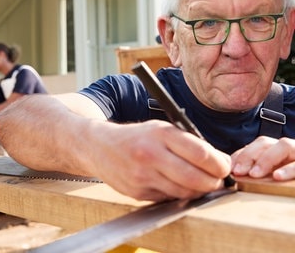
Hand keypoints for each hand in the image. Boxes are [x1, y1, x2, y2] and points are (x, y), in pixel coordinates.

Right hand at [89, 120, 230, 200]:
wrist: (101, 146)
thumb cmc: (137, 136)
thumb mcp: (161, 128)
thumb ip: (188, 142)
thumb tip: (218, 161)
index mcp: (160, 134)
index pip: (201, 153)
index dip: (219, 164)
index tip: (225, 166)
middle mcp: (151, 155)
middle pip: (196, 178)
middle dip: (214, 182)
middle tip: (218, 179)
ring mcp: (143, 176)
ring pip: (184, 192)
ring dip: (198, 190)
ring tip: (201, 182)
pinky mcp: (137, 192)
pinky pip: (168, 198)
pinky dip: (179, 194)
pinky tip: (178, 184)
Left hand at [231, 136, 294, 180]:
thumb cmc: (288, 176)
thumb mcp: (270, 173)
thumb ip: (253, 169)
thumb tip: (233, 171)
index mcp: (275, 148)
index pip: (254, 145)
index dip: (241, 155)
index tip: (230, 169)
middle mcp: (286, 148)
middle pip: (265, 143)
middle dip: (248, 156)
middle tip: (238, 171)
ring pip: (284, 146)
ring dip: (266, 160)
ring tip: (254, 174)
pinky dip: (288, 169)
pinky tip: (277, 176)